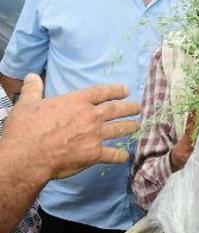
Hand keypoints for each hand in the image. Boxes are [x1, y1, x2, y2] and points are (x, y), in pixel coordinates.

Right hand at [1, 74, 140, 180]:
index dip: (115, 91)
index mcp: (77, 101)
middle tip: (138, 107)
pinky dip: (120, 156)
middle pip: (115, 109)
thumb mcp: (27, 104)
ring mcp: (95, 135)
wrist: (27, 156)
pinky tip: (125, 157)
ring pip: (118, 129)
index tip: (125, 90)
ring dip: (129, 127)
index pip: (101, 92)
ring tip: (137, 126)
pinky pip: (112, 154)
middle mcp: (90, 116)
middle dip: (129, 108)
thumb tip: (32, 76)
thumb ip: (33, 89)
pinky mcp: (94, 154)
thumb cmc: (26, 130)